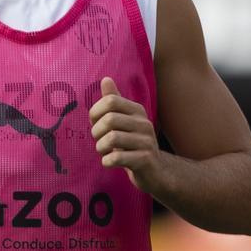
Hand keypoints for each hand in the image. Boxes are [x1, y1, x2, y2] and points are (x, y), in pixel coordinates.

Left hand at [90, 76, 164, 193]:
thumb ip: (114, 101)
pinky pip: (117, 158)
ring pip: (112, 139)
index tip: (95, 123)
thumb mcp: (124, 121)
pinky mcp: (145, 160)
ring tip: (103, 152)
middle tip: (98, 141)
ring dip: (100, 148)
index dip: (95, 112)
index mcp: (137, 111)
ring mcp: (146, 142)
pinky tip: (109, 162)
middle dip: (96, 132)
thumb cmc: (133, 144)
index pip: (110, 101)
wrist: (156, 172)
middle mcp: (144, 123)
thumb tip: (105, 79)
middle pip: (109, 119)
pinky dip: (107, 161)